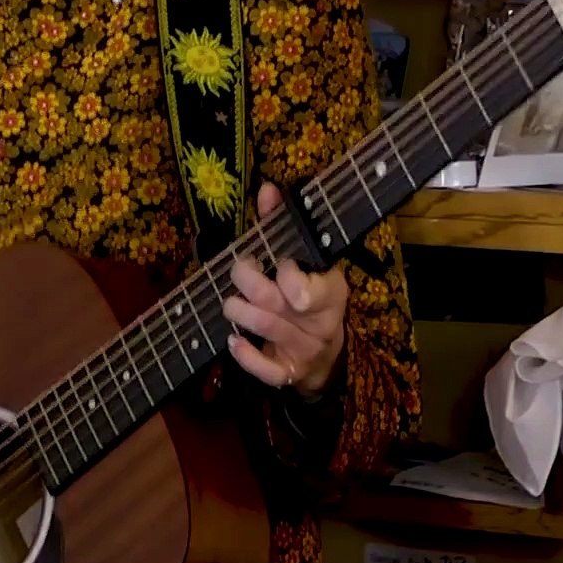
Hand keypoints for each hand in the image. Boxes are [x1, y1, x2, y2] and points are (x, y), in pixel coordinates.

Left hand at [223, 182, 349, 395]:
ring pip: (269, 331)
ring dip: (241, 312)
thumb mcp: (304, 260)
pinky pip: (267, 372)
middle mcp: (320, 323)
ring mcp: (304, 350)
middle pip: (280, 304)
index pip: (314, 288)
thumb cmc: (309, 294)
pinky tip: (233, 340)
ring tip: (231, 302)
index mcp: (331, 292)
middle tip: (239, 271)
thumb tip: (267, 189)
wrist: (325, 352)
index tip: (280, 263)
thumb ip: (282, 225)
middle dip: (251, 283)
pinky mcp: (287, 373)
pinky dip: (246, 356)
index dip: (290, 275)